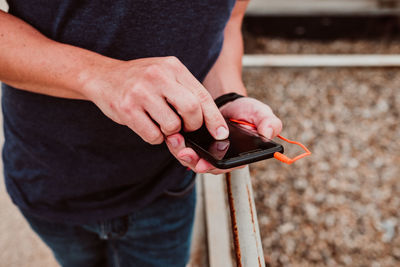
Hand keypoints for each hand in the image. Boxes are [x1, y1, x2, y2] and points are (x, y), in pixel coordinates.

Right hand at [83, 56, 228, 143]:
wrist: (103, 76)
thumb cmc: (139, 79)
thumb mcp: (165, 75)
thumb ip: (185, 92)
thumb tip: (208, 122)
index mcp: (173, 67)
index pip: (202, 96)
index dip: (214, 119)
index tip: (221, 134)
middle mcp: (158, 76)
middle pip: (191, 110)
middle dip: (192, 126)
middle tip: (184, 127)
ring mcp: (141, 92)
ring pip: (172, 126)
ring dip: (170, 132)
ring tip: (159, 122)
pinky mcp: (127, 108)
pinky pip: (153, 135)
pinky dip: (154, 137)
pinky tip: (146, 124)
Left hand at [166, 96, 282, 173]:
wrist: (230, 103)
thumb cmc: (247, 112)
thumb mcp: (261, 114)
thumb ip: (269, 122)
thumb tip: (269, 132)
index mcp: (239, 157)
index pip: (226, 167)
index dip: (214, 167)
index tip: (204, 164)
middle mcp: (221, 159)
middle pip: (205, 166)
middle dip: (193, 161)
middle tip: (185, 153)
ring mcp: (206, 153)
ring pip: (191, 159)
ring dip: (181, 153)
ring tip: (175, 141)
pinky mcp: (194, 145)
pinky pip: (183, 149)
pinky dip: (176, 144)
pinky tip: (172, 135)